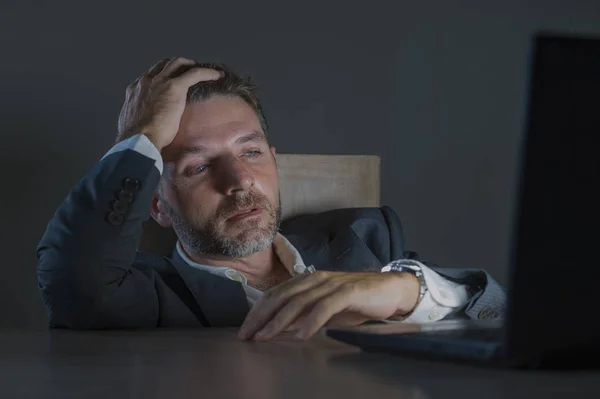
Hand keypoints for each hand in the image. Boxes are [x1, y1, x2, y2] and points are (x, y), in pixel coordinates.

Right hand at [117, 57, 222, 150]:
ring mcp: (160, 82)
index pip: (152, 76)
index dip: (165, 76)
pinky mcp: (174, 87)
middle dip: (179, 65)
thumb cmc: (139, 138)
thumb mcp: (137, 123)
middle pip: (165, 64)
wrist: (139, 140)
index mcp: (136, 91)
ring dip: (193, 65)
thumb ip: (144, 117)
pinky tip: (218, 75)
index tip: (174, 81)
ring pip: (178, 62)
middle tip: (191, 72)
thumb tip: (152, 124)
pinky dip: (207, 72)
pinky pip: (195, 73)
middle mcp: (146, 82)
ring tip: (206, 71)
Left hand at [238, 271, 419, 340]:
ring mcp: (331, 283)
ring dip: (279, 321)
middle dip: (261, 317)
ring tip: (265, 337)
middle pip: (280, 296)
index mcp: (307, 280)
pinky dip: (310, 322)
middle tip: (247, 335)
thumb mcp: (324, 308)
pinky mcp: (348, 292)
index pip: (275, 294)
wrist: (390, 290)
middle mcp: (314, 278)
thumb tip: (280, 329)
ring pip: (298, 301)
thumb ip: (304, 314)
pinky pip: (324, 307)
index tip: (245, 330)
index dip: (257, 311)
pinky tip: (300, 336)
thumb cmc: (356, 301)